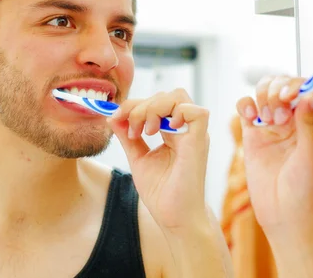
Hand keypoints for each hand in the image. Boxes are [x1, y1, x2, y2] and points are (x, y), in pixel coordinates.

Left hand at [107, 88, 209, 232]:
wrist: (173, 218)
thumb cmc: (161, 192)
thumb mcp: (138, 158)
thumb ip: (127, 136)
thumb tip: (112, 116)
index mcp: (173, 132)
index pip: (156, 102)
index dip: (134, 105)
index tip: (116, 119)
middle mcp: (185, 130)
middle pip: (166, 95)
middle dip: (141, 106)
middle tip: (132, 130)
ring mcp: (194, 134)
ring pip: (179, 97)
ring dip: (154, 108)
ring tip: (145, 131)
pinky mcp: (199, 142)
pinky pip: (198, 112)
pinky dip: (178, 113)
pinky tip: (163, 130)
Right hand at [235, 75, 312, 239]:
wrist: (288, 219)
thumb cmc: (310, 192)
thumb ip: (310, 122)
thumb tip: (311, 92)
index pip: (306, 89)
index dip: (295, 86)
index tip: (287, 98)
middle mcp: (296, 120)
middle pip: (283, 86)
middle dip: (276, 91)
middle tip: (276, 115)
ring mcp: (273, 126)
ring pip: (264, 92)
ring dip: (262, 96)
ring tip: (266, 118)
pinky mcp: (253, 136)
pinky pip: (246, 109)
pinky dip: (245, 106)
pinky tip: (250, 117)